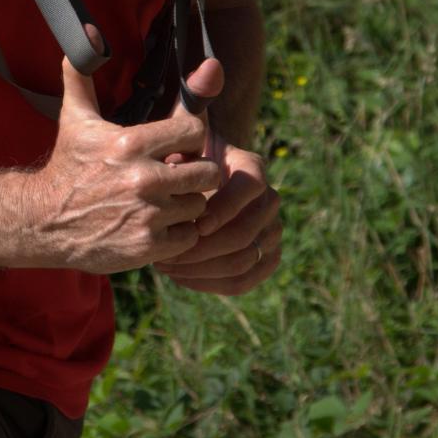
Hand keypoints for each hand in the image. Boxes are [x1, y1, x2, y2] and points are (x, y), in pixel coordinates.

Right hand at [24, 34, 223, 274]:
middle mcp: (142, 179)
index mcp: (130, 143)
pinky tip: (157, 225)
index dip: (193, 138)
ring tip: (165, 202)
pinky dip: (178, 234)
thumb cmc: (67, 167)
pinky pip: (188, 237)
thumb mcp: (75, 119)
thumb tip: (87, 31)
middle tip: (179, 176)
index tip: (179, 146)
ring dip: (187, 205)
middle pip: (208, 172)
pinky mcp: (147, 246)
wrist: (43, 222)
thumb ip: (83, 74)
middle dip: (197, 173)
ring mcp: (147, 215)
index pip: (196, 131)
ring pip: (199, 206)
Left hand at [154, 135, 281, 295]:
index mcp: (252, 169)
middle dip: (201, 249)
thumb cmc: (184, 164)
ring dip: (200, 270)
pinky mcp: (267, 258)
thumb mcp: (180, 154)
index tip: (193, 225)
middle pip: (243, 234)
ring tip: (166, 266)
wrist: (199, 179)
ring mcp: (272, 231)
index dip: (222, 209)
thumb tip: (172, 176)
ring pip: (242, 262)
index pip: (248, 188)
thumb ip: (178, 161)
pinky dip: (209, 284)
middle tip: (166, 254)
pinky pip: (242, 282)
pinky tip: (180, 276)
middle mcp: (269, 200)